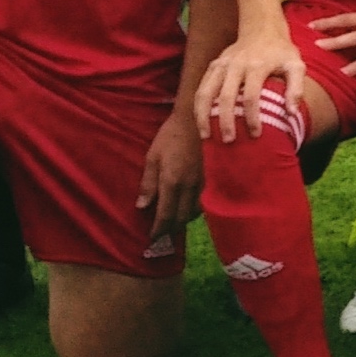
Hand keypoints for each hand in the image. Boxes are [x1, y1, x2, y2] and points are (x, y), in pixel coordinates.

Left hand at [140, 109, 203, 245]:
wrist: (199, 118)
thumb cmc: (171, 135)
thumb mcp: (152, 156)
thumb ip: (148, 183)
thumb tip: (142, 206)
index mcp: (172, 182)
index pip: (165, 215)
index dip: (158, 229)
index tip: (151, 238)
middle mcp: (190, 187)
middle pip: (182, 218)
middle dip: (171, 228)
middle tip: (161, 233)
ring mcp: (204, 183)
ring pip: (195, 211)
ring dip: (184, 219)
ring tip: (174, 221)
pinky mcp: (213, 178)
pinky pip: (204, 201)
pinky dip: (194, 209)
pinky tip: (189, 206)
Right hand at [197, 23, 304, 142]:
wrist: (262, 28)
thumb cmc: (281, 51)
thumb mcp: (296, 64)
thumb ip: (296, 88)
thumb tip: (292, 114)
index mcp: (257, 65)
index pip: (251, 96)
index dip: (252, 117)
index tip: (256, 134)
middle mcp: (235, 65)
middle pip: (226, 96)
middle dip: (225, 121)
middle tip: (229, 141)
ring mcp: (221, 64)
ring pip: (206, 92)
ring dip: (203, 115)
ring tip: (206, 136)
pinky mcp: (213, 65)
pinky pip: (201, 87)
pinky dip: (198, 106)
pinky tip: (201, 121)